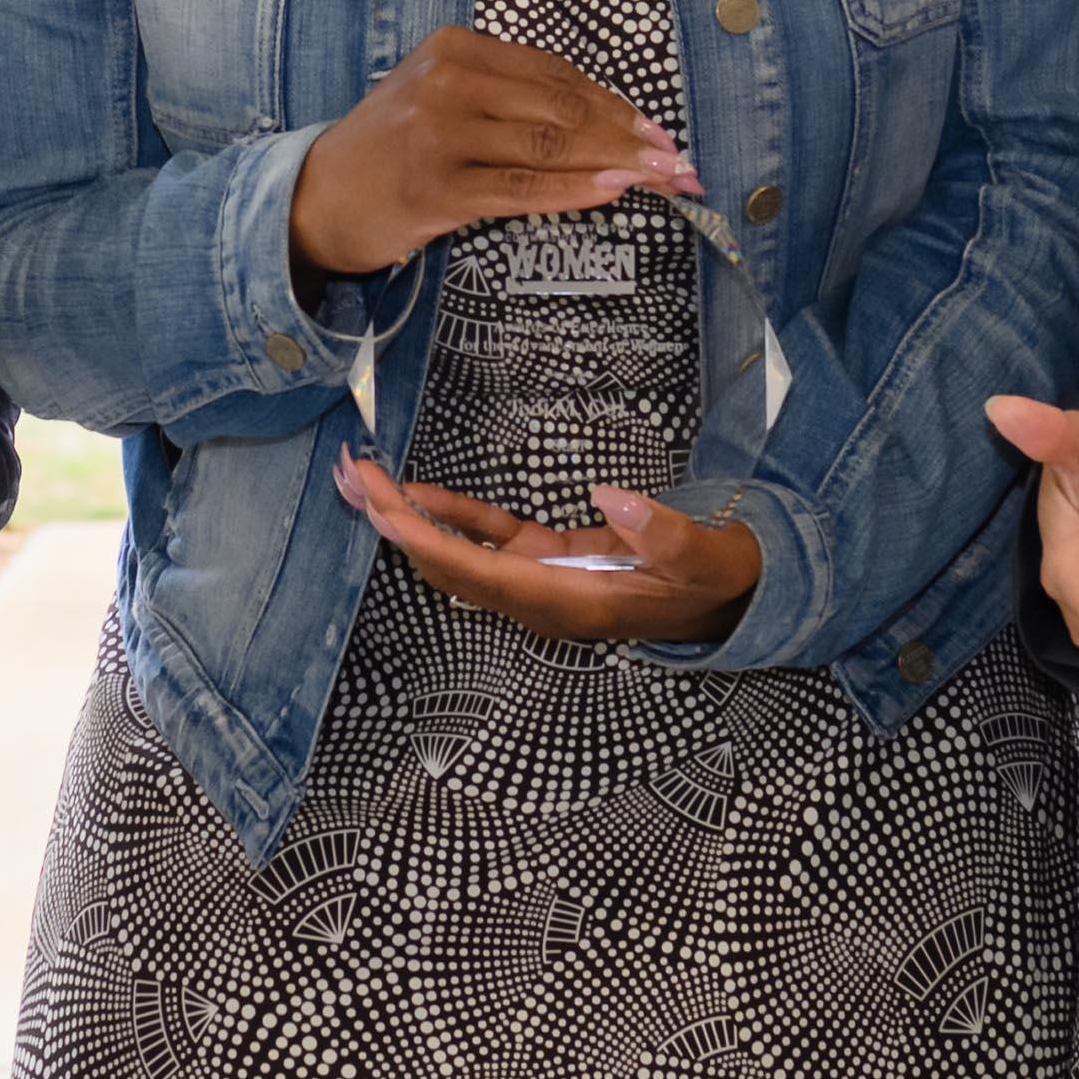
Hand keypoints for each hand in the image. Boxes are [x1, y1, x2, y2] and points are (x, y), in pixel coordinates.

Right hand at [289, 28, 698, 282]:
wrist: (313, 198)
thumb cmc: (389, 151)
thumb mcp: (439, 98)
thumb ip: (506, 98)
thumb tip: (604, 123)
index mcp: (455, 48)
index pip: (556, 73)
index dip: (616, 103)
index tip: (660, 131)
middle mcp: (447, 81)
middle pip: (562, 107)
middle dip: (630, 137)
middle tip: (678, 162)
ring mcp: (439, 134)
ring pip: (550, 146)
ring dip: (616, 165)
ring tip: (662, 180)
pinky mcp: (436, 188)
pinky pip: (523, 189)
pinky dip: (575, 189)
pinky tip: (612, 192)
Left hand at [336, 451, 757, 645]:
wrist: (730, 596)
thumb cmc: (716, 579)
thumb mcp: (704, 558)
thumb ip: (661, 533)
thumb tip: (612, 500)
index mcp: (569, 602)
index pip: (477, 574)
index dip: (425, 540)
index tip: (382, 506)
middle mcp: (540, 599)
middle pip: (448, 566)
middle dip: (394, 524)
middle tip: (348, 476)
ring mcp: (540, 579)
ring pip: (457, 554)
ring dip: (409, 519)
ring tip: (361, 480)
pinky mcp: (549, 558)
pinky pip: (488, 540)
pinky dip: (451, 515)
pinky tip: (415, 490)